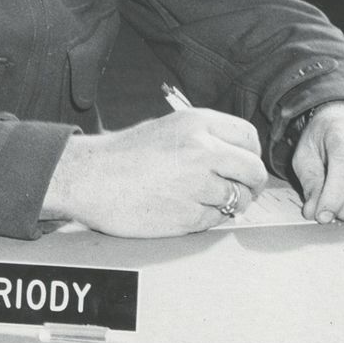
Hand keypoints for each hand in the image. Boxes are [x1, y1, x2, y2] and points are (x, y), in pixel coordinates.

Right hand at [41, 108, 268, 236]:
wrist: (90, 178)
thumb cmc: (124, 154)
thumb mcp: (168, 127)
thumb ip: (204, 137)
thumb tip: (234, 155)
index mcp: (198, 123)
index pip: (249, 138)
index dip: (251, 155)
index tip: (246, 165)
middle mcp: (203, 151)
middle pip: (253, 170)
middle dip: (252, 184)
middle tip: (244, 191)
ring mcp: (197, 184)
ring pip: (239, 198)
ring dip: (232, 203)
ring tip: (211, 201)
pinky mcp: (188, 215)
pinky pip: (217, 219)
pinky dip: (211, 218)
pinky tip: (191, 209)